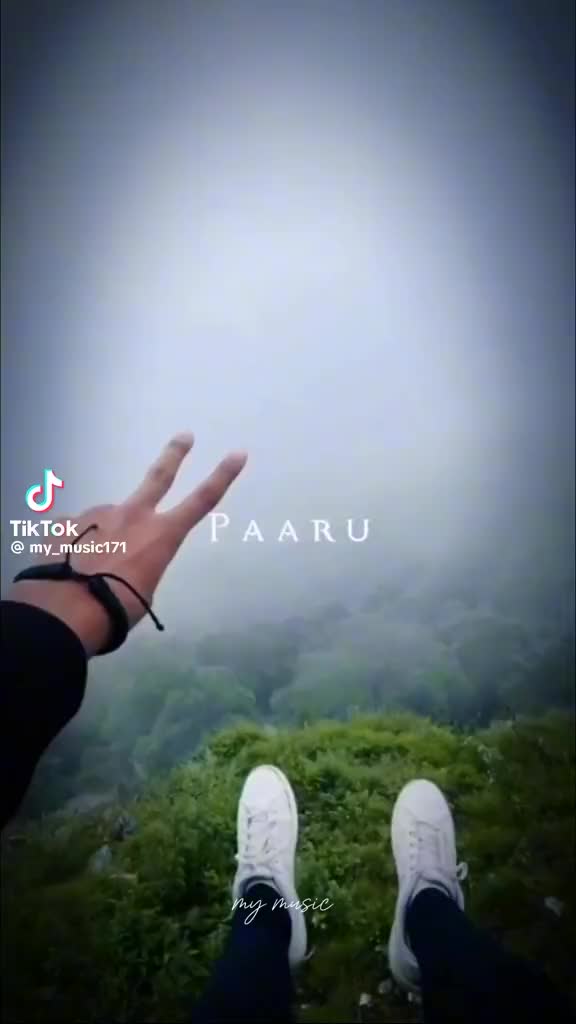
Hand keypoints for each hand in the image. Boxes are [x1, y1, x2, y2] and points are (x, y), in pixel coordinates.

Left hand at [8, 434, 246, 655]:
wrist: (68, 610)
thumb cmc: (118, 608)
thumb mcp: (144, 591)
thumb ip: (140, 563)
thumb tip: (120, 552)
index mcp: (161, 535)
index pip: (202, 501)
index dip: (223, 476)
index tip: (237, 453)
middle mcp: (132, 515)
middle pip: (159, 476)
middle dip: (175, 454)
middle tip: (184, 436)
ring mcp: (97, 514)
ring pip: (107, 520)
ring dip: (104, 538)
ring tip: (90, 568)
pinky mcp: (65, 522)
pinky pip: (74, 533)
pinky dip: (75, 547)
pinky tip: (67, 564)